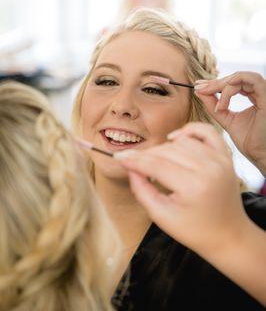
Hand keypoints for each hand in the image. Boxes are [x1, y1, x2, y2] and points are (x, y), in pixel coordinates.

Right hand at [116, 123, 249, 258]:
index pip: (156, 165)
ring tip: (156, 161)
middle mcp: (209, 168)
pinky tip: (176, 139)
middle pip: (167, 151)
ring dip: (164, 148)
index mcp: (193, 187)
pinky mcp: (225, 156)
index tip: (118, 157)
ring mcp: (220, 160)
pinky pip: (206, 131)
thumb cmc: (194, 230)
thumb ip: (141, 189)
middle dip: (147, 156)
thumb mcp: (161, 216)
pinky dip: (189, 131)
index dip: (134, 160)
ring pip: (182, 141)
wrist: (228, 235)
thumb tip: (129, 166)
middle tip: (134, 164)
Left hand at [194, 71, 265, 174]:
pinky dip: (233, 87)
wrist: (259, 156)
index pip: (234, 82)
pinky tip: (222, 99)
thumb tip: (199, 91)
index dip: (215, 83)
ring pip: (241, 77)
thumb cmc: (248, 141)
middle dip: (215, 83)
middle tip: (200, 88)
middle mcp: (261, 93)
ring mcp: (265, 94)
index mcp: (254, 96)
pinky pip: (250, 80)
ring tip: (213, 99)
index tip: (199, 87)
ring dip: (223, 85)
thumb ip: (213, 105)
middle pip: (236, 78)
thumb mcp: (226, 118)